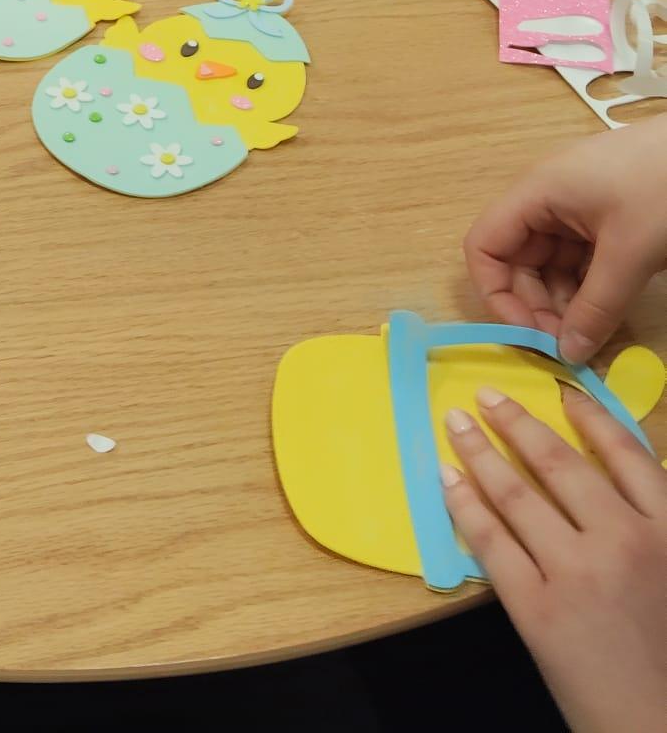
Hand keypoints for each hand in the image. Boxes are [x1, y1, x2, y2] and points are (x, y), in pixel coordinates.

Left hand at [442, 387, 666, 732]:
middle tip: (486, 396)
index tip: (559, 392)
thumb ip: (653, 526)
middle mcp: (623, 541)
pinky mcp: (536, 609)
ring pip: (516, 494)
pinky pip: (491, 541)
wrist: (660, 729)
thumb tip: (611, 476)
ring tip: (454, 425)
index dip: (589, 417)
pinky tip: (446, 480)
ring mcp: (576, 573)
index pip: (626, 453)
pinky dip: (464, 505)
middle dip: (517, 423)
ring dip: (479, 452)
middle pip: (559, 464)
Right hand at [465, 121, 666, 362]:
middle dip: (534, 306)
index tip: (528, 334)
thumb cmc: (662, 189)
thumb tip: (568, 355)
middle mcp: (546, 201)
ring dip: (561, 302)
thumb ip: (596, 307)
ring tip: (590, 334)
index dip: (496, 293)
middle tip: (568, 345)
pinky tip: (605, 312)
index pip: (485, 246)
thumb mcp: (629, 253)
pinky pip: (578, 260)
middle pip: (517, 260)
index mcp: (536, 194)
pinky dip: (585, 289)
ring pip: (549, 265)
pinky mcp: (602, 218)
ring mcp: (576, 209)